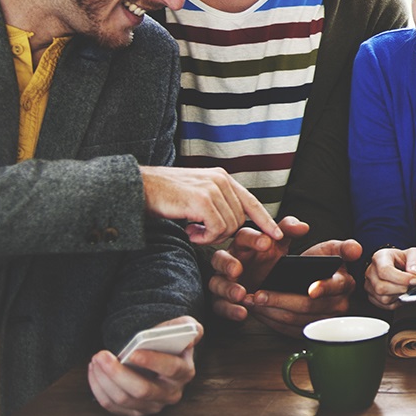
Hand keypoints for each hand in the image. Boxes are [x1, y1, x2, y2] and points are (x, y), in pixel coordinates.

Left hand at [87, 317, 200, 415]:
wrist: (160, 357)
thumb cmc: (168, 341)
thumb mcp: (183, 328)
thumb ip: (187, 326)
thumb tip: (188, 336)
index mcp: (185, 372)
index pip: (171, 369)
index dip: (153, 361)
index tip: (133, 353)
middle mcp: (171, 393)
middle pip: (142, 390)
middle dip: (118, 373)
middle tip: (101, 356)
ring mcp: (153, 406)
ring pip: (123, 399)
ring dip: (104, 379)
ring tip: (96, 360)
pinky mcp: (136, 412)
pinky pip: (112, 406)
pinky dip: (99, 389)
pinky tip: (95, 372)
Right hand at [138, 166, 279, 244]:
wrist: (139, 188)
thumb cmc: (164, 196)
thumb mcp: (197, 194)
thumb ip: (216, 203)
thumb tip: (232, 223)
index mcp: (222, 178)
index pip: (251, 202)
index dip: (265, 221)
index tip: (276, 237)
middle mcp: (221, 180)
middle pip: (239, 220)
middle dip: (222, 233)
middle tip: (199, 232)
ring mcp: (213, 188)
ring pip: (229, 227)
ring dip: (210, 236)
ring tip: (192, 229)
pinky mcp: (203, 200)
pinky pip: (217, 230)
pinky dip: (204, 237)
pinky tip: (189, 231)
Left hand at [208, 228, 363, 337]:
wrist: (310, 279)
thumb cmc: (318, 263)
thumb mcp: (328, 248)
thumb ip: (340, 245)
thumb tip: (355, 250)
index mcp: (344, 282)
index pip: (335, 286)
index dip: (324, 287)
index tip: (310, 289)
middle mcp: (339, 304)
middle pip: (308, 306)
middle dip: (281, 300)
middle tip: (259, 294)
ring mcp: (324, 320)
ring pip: (295, 320)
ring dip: (271, 311)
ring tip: (253, 301)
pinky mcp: (310, 330)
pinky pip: (289, 330)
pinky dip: (271, 321)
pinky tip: (258, 311)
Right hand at [364, 246, 415, 308]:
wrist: (399, 265)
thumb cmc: (404, 259)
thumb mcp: (414, 253)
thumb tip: (415, 272)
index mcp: (380, 257)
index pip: (385, 270)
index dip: (401, 278)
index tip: (415, 280)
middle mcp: (371, 271)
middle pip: (381, 287)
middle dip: (401, 288)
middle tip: (412, 284)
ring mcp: (369, 285)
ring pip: (383, 298)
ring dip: (399, 296)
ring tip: (407, 288)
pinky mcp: (372, 296)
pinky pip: (384, 305)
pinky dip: (396, 302)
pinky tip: (401, 293)